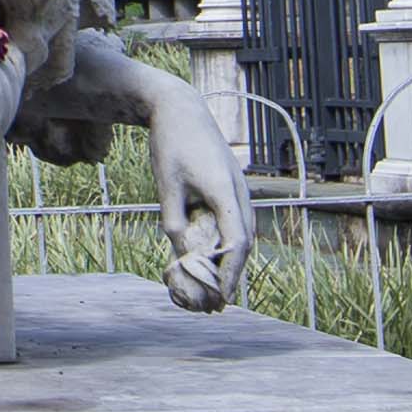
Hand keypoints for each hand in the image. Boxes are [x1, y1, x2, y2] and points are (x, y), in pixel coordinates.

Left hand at [55, 32, 251, 311]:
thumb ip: (175, 222)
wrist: (181, 109)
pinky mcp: (234, 184)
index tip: (222, 298)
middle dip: (234, 273)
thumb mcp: (166, 185)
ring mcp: (240, 186)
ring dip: (234, 259)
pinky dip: (231, 241)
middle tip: (218, 302)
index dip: (231, 274)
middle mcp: (240, 190)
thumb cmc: (170, 145)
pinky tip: (215, 254)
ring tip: (218, 285)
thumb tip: (182, 256)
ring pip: (245, 231)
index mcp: (225, 190)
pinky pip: (238, 219)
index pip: (237, 242)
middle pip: (246, 241)